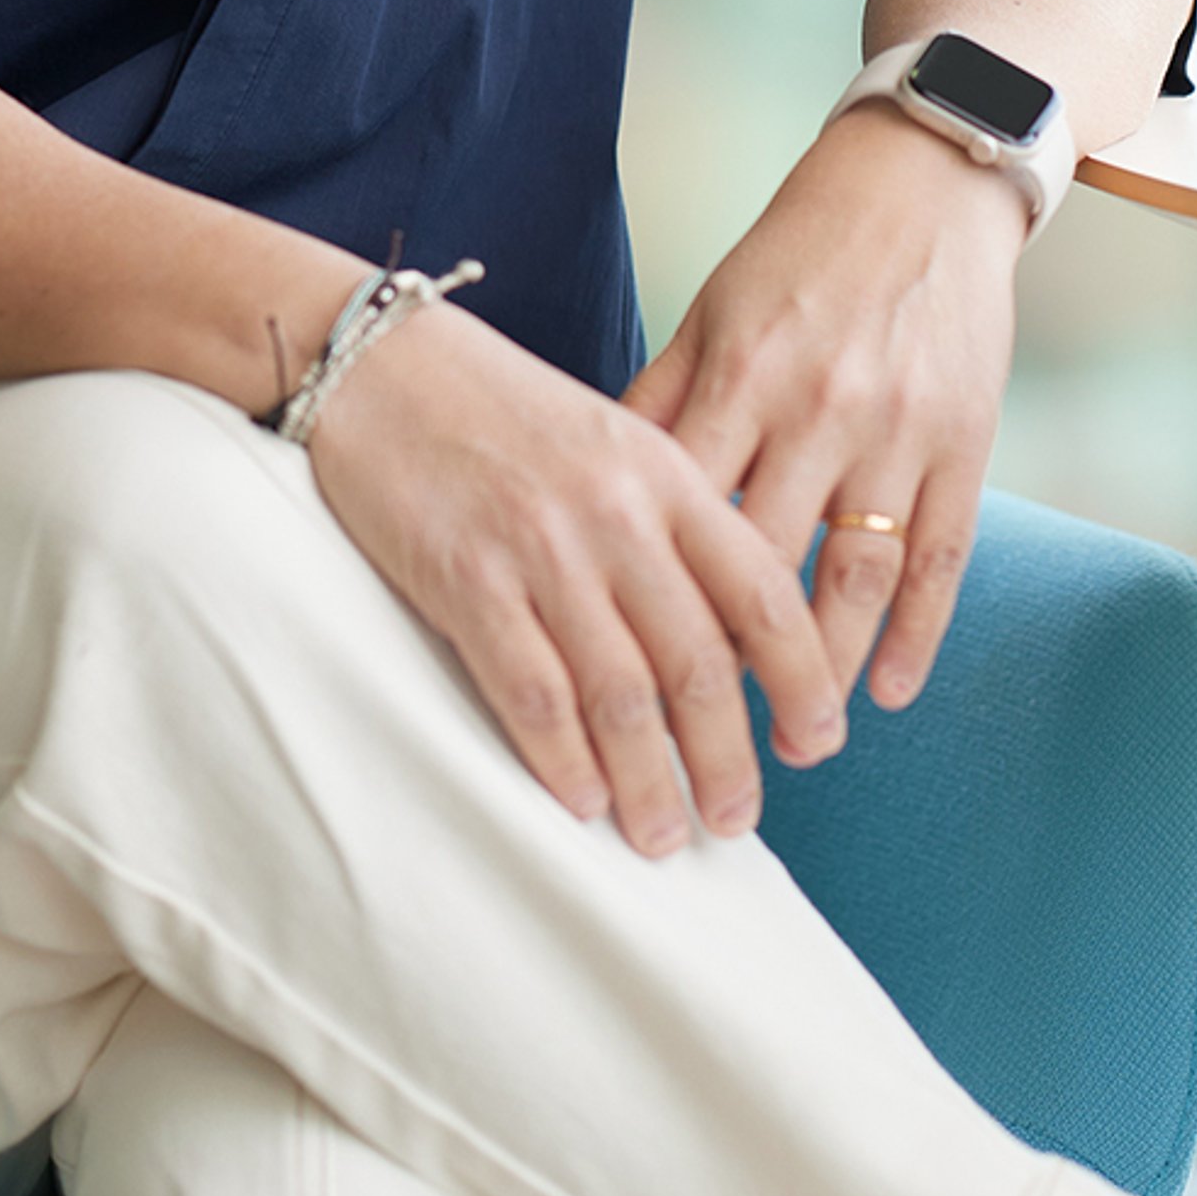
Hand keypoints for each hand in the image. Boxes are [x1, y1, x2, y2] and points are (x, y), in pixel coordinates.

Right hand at [297, 297, 841, 855]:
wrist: (381, 363)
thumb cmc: (500, 410)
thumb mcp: (612, 444)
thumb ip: (672, 527)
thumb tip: (728, 645)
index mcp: (664, 473)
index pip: (762, 592)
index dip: (801, 680)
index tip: (814, 740)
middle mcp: (614, 512)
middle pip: (698, 664)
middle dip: (725, 760)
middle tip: (732, 819)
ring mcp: (540, 548)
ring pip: (621, 696)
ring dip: (647, 783)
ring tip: (659, 832)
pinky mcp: (467, 580)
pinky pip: (532, 693)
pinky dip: (563, 760)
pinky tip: (581, 796)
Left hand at [623, 102, 1025, 716]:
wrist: (922, 183)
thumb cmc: (800, 252)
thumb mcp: (712, 310)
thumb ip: (661, 398)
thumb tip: (590, 482)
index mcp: (744, 373)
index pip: (685, 515)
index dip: (654, 596)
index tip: (626, 664)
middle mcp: (820, 409)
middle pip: (766, 565)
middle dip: (734, 661)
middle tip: (705, 738)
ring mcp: (899, 431)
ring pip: (857, 579)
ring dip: (826, 671)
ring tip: (798, 741)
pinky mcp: (966, 442)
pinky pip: (942, 557)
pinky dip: (918, 634)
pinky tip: (890, 692)